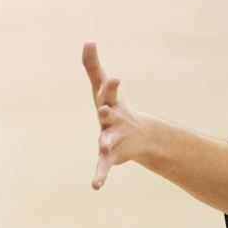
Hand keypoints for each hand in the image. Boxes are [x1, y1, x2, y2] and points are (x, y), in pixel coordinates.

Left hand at [82, 42, 145, 189]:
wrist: (140, 137)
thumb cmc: (115, 108)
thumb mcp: (102, 89)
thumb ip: (93, 66)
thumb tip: (88, 41)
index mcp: (111, 103)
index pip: (110, 92)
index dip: (111, 86)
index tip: (114, 79)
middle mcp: (114, 120)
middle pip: (109, 115)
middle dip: (106, 112)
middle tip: (102, 110)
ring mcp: (114, 138)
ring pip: (109, 140)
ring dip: (106, 143)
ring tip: (103, 147)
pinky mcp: (110, 156)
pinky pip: (104, 166)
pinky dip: (100, 175)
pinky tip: (95, 187)